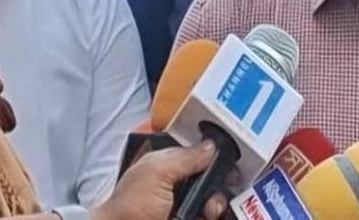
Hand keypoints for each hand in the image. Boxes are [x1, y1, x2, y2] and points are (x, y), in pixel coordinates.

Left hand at [94, 141, 227, 219]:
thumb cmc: (129, 206)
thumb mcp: (156, 171)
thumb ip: (185, 156)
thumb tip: (210, 146)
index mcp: (165, 165)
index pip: (196, 150)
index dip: (214, 152)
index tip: (229, 155)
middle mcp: (176, 184)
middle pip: (211, 175)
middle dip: (221, 178)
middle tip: (225, 183)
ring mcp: (182, 206)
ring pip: (214, 198)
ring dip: (218, 201)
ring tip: (210, 210)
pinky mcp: (188, 218)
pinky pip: (208, 214)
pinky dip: (216, 214)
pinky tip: (211, 215)